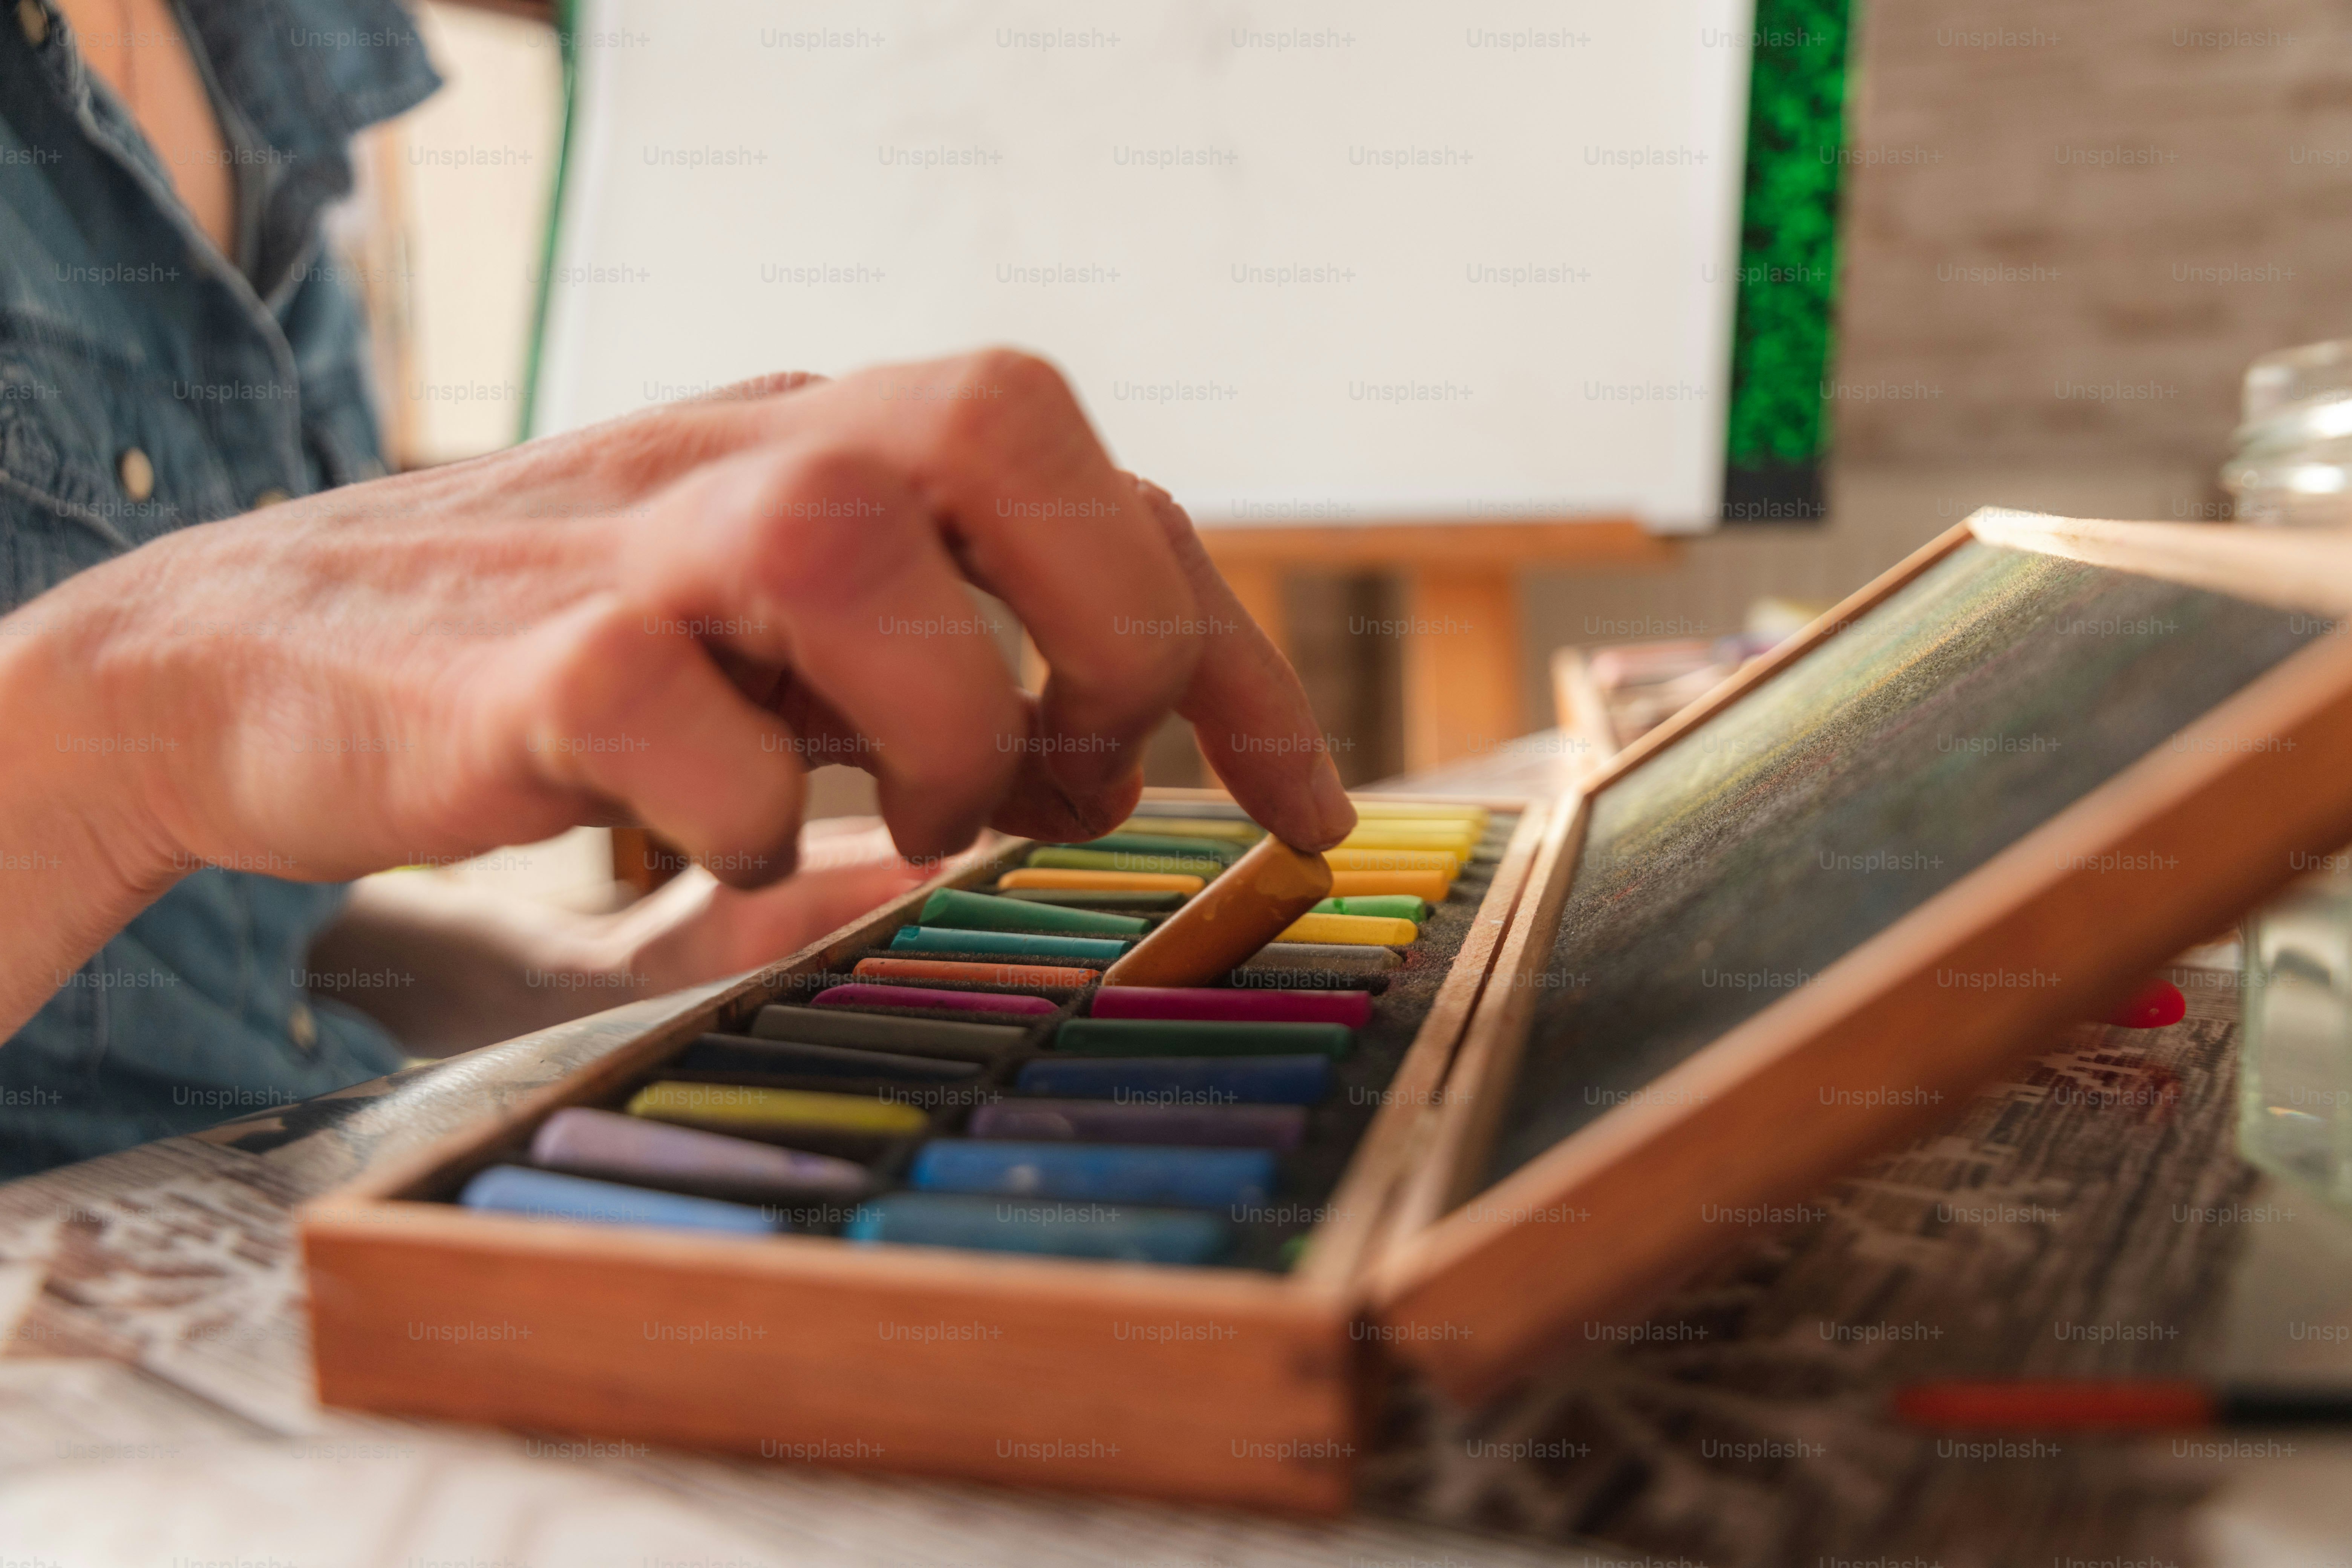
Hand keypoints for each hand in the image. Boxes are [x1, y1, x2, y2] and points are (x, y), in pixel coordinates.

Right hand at [0, 350, 1354, 1036]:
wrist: (259, 660)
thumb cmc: (564, 663)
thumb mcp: (778, 666)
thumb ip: (932, 699)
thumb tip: (1095, 792)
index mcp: (842, 447)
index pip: (1108, 503)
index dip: (1238, 662)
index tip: (1308, 810)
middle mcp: (761, 451)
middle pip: (1011, 425)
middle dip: (1103, 627)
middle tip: (1067, 771)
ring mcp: (640, 538)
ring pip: (860, 553)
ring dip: (935, 730)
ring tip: (905, 818)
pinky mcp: (530, 652)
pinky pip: (690, 724)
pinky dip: (747, 823)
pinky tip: (720, 845)